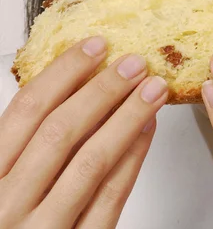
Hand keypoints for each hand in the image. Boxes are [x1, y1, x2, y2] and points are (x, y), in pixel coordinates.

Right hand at [0, 36, 167, 227]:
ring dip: (126, 119)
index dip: (64, 73)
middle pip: (60, 131)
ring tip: (152, 90)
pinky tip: (145, 133)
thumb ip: (17, 144)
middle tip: (134, 62)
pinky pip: (107, 202)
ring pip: (89, 162)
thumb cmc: (5, 222)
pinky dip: (130, 162)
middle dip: (102, 91)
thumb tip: (60, 88)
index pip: (26, 111)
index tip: (94, 47)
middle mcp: (8, 203)